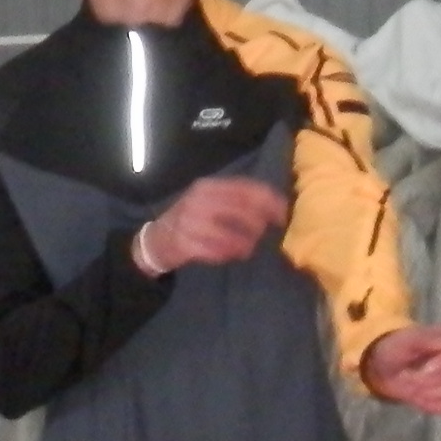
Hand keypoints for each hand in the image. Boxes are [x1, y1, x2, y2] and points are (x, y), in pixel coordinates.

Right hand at [139, 175, 289, 272]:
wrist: (156, 239)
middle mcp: (199, 201)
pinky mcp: (184, 244)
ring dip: (245, 242)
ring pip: (229, 233)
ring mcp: (190, 222)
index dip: (267, 198)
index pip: (243, 188)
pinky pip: (215, 251)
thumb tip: (272, 205)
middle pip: (240, 209)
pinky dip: (228, 253)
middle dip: (259, 222)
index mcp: (208, 187)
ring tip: (249, 247)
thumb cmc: (190, 219)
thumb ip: (235, 200)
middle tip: (267, 232)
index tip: (283, 210)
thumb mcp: (209, 201)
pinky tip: (233, 254)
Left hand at [363, 324, 440, 415]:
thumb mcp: (405, 339)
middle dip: (428, 381)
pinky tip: (421, 398)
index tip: (421, 369)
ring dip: (431, 393)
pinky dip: (434, 404)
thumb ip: (424, 338)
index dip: (440, 365)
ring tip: (415, 388)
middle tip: (410, 377)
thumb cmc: (396, 350)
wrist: (384, 369)